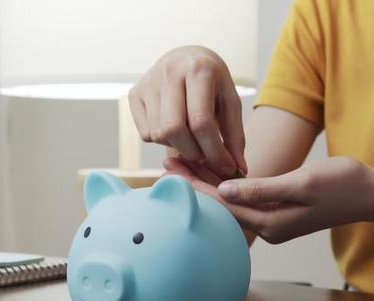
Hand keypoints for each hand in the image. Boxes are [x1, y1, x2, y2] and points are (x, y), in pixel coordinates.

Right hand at [130, 46, 246, 177]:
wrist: (186, 57)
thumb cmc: (212, 83)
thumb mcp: (230, 102)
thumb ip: (235, 135)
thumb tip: (238, 169)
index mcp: (198, 69)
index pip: (201, 121)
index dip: (214, 151)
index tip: (225, 166)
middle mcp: (169, 72)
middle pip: (173, 129)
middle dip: (192, 152)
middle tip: (205, 156)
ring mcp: (148, 82)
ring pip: (158, 134)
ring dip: (178, 147)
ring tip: (191, 140)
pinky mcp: (134, 94)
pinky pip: (145, 133)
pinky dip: (162, 141)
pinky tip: (174, 130)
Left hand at [165, 156, 373, 243]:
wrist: (372, 195)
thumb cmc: (343, 184)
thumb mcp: (303, 183)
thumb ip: (262, 189)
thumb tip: (224, 190)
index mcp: (271, 222)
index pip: (222, 203)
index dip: (194, 184)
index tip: (170, 168)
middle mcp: (268, 227)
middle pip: (221, 205)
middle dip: (194, 183)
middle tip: (166, 163)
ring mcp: (273, 222)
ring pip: (231, 202)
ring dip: (207, 183)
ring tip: (181, 164)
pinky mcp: (278, 214)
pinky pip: (245, 201)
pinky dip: (226, 186)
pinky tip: (212, 172)